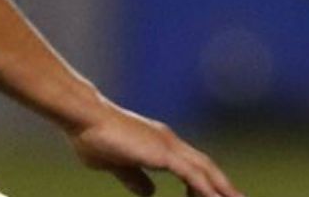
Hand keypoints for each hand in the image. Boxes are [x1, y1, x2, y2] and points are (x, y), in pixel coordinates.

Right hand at [67, 104, 242, 196]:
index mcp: (160, 144)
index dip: (206, 180)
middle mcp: (170, 142)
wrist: (85, 119)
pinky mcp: (164, 154)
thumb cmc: (94, 139)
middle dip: (223, 184)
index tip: (216, 195)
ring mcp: (169, 146)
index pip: (191, 164)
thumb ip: (135, 178)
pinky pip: (193, 176)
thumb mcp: (117, 166)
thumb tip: (150, 193)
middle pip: (205, 166)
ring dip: (222, 188)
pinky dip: (206, 188)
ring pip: (205, 170)